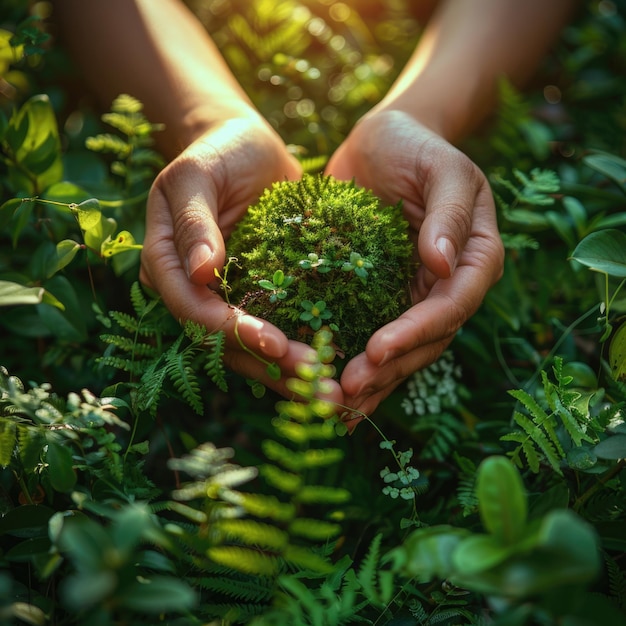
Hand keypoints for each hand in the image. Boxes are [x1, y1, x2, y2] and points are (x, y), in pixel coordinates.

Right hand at [140, 115, 342, 401]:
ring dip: (291, 375)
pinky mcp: (261, 296)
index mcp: (168, 266)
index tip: (274, 344)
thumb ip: (194, 222)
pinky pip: (279, 330)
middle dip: (271, 369)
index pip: (193, 311)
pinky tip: (335, 369)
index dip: (230, 332)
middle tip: (318, 389)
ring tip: (332, 395)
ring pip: (253, 350)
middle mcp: (195, 292)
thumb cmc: (218, 152)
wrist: (248, 148)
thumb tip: (200, 271)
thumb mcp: (197, 175)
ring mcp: (228, 298)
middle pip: (225, 344)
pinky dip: (302, 354)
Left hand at [326, 110, 503, 418]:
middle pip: (427, 341)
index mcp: (474, 259)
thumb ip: (448, 213)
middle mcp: (448, 285)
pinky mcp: (381, 295)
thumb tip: (442, 262)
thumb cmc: (416, 147)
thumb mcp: (441, 168)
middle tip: (347, 390)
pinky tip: (332, 391)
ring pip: (402, 350)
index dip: (416, 332)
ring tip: (335, 404)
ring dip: (372, 380)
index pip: (451, 306)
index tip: (377, 351)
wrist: (382, 142)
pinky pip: (374, 335)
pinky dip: (358, 364)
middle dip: (389, 368)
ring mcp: (414, 294)